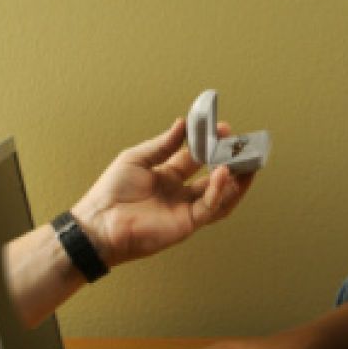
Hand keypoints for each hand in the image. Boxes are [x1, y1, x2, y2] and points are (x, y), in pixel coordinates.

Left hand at [72, 118, 254, 266]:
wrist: (100, 222)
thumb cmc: (111, 192)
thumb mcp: (137, 158)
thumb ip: (164, 144)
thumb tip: (182, 124)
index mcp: (168, 175)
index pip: (197, 157)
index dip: (210, 143)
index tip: (222, 128)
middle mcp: (180, 193)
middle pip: (214, 176)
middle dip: (231, 161)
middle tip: (243, 145)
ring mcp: (185, 209)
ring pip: (220, 195)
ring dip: (236, 180)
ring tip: (247, 162)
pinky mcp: (186, 224)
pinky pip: (209, 207)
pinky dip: (220, 191)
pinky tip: (225, 174)